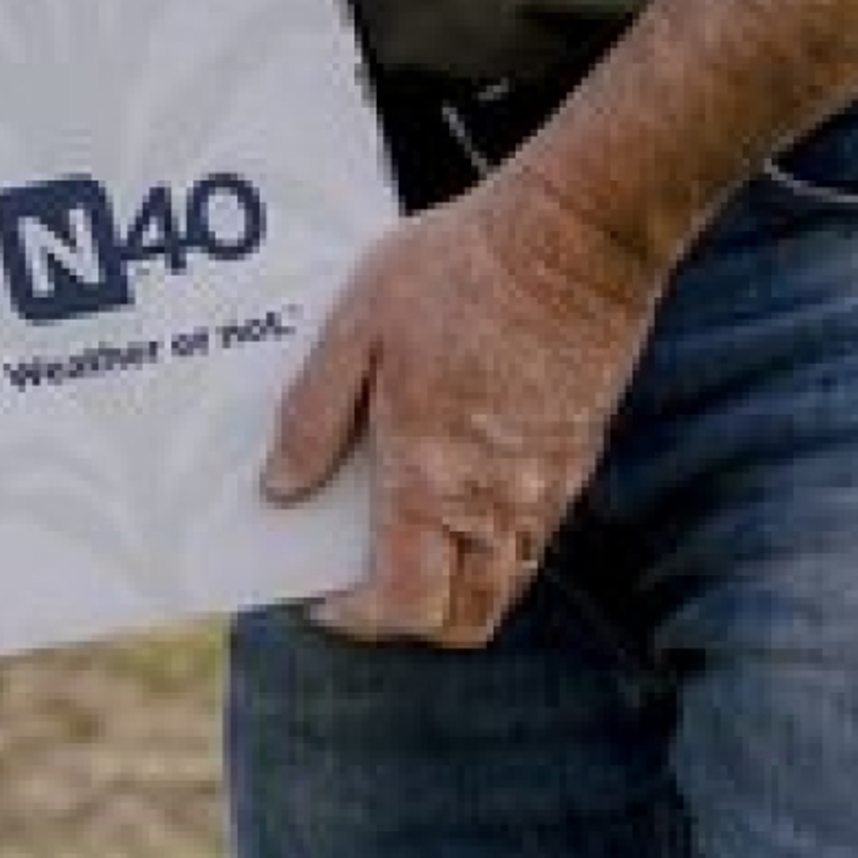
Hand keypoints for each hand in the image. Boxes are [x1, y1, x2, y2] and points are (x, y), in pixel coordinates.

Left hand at [260, 164, 663, 646]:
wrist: (576, 238)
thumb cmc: (458, 270)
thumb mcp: (356, 326)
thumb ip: (314, 415)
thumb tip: (280, 488)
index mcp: (435, 479)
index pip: (403, 605)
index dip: (354, 618)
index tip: (317, 597)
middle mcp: (500, 504)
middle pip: (462, 619)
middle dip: (407, 618)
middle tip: (359, 576)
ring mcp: (549, 487)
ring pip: (504, 583)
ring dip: (454, 584)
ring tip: (405, 536)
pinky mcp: (578, 458)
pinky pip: (533, 536)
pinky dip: (492, 543)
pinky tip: (458, 486)